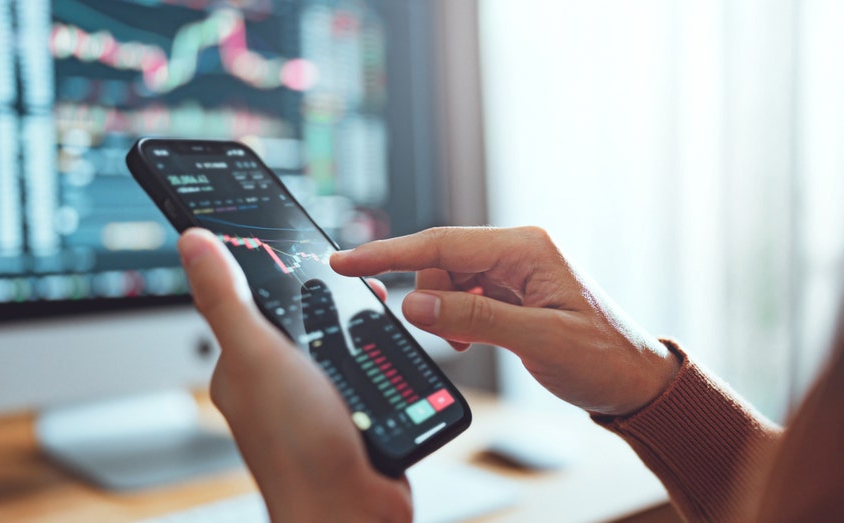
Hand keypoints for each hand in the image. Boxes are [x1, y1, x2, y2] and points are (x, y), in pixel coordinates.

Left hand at [177, 228, 410, 521]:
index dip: (273, 267)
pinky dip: (379, 354)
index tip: (297, 243)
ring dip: (359, 323)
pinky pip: (365, 368)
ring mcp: (314, 398)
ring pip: (337, 339)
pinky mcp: (350, 412)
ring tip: (376, 309)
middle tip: (354, 281)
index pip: (249, 299)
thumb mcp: (257, 355)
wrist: (352, 512)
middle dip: (328, 294)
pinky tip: (388, 348)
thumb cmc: (297, 449)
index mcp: (242, 364)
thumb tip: (192, 241)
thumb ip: (228, 299)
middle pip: (300, 315)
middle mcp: (275, 380)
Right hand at [331, 226, 680, 415]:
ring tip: (467, 343)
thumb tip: (414, 303)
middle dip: (427, 297)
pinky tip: (471, 339)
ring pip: (448, 280)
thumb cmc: (603, 358)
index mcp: (526, 249)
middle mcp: (517, 252)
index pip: (442, 243)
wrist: (634, 382)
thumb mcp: (538, 340)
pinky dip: (455, 319)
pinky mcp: (510, 293)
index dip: (389, 253)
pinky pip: (463, 297)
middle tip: (441, 336)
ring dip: (444, 312)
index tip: (348, 261)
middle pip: (441, 260)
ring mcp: (513, 273)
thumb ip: (473, 318)